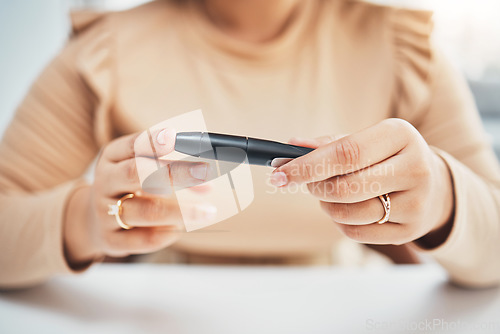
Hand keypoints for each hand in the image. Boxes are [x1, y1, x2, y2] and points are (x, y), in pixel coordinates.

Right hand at [64, 128, 214, 266]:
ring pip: (146, 210)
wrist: (98, 221)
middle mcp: (106, 181)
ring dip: (182, 211)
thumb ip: (166, 161)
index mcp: (113, 156)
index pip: (133, 144)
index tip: (175, 137)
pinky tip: (182, 228)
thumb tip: (204, 164)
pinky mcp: (111, 239)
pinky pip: (145, 239)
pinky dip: (169, 233)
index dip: (154, 141)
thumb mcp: (140, 166)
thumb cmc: (131, 187)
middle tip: (204, 173)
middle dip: (173, 172)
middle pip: (136, 173)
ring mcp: (104, 211)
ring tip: (208, 211)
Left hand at [270, 118, 454, 245]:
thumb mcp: (366, 140)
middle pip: (345, 186)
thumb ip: (328, 144)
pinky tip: (346, 209)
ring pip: (348, 213)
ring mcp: (416, 203)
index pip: (346, 153)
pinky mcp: (410, 231)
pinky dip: (340, 222)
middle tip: (305, 183)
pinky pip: (356, 233)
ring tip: (330, 194)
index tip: (278, 174)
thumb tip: (291, 146)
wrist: (433, 184)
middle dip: (314, 187)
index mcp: (400, 135)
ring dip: (326, 205)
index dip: (307, 166)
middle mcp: (415, 168)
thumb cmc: (387, 157)